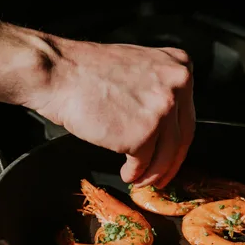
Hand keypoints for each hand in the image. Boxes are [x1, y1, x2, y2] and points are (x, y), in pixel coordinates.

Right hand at [26, 37, 194, 187]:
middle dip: (169, 162)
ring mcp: (162, 110)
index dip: (177, 138)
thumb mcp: (136, 65)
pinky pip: (144, 162)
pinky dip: (135, 173)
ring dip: (152, 172)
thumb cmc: (86, 70)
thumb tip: (164, 121)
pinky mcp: (143, 134)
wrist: (59, 73)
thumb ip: (157, 87)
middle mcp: (177, 85)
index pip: (186, 112)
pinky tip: (127, 173)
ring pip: (166, 154)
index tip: (171, 153)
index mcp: (179, 65)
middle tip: (161, 175)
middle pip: (182, 136)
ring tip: (139, 178)